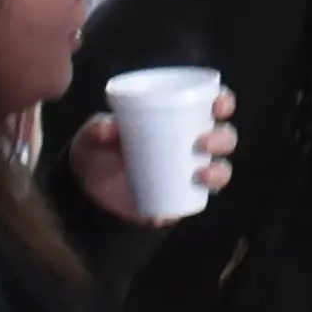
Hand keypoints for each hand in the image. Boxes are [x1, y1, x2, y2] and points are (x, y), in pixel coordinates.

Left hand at [67, 87, 235, 226]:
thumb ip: (100, 129)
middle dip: (222, 139)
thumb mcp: (96, 134)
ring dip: (219, 173)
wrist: (87, 185)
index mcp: (180, 118)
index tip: (218, 104)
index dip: (224, 102)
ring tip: (201, 174)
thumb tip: (106, 129)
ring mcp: (187, 173)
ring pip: (219, 171)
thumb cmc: (100, 146)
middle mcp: (192, 144)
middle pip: (223, 138)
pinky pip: (194, 204)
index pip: (213, 106)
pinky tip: (179, 208)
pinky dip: (189, 207)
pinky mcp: (177, 199)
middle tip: (202, 142)